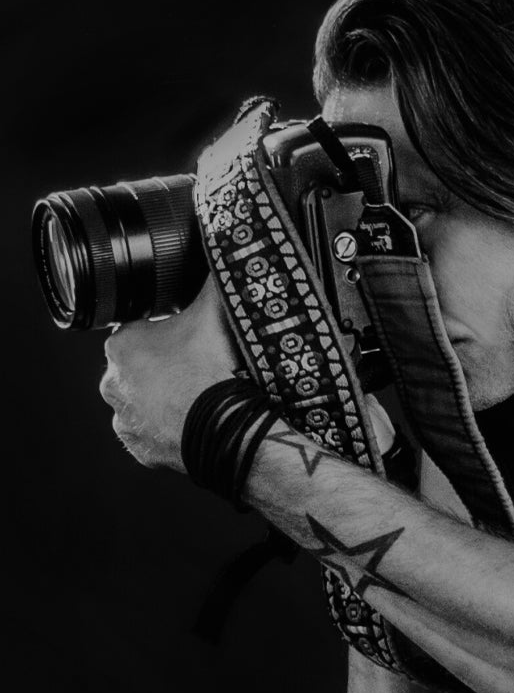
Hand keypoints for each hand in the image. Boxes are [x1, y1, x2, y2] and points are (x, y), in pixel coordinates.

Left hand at [100, 275, 240, 470]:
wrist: (222, 428)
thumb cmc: (212, 369)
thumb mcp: (215, 314)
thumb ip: (214, 280)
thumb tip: (223, 244)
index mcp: (122, 345)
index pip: (140, 331)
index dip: (167, 334)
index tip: (189, 341)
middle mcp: (112, 383)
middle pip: (138, 369)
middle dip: (162, 369)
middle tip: (195, 371)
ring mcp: (125, 419)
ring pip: (143, 403)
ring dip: (163, 401)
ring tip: (195, 399)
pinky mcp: (139, 448)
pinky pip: (152, 434)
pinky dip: (168, 430)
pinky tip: (191, 422)